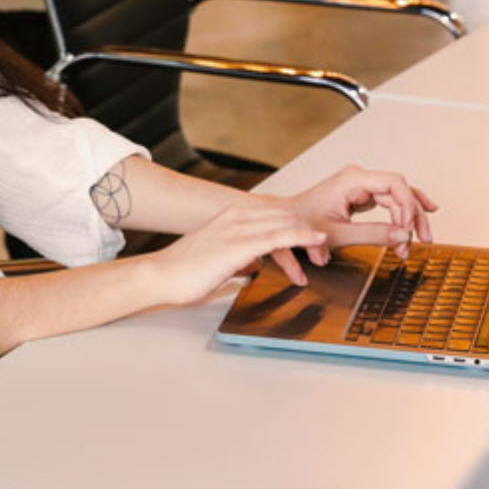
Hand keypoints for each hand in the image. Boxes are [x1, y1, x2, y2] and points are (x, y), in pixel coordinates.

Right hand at [146, 201, 327, 305]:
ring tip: (328, 245)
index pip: (274, 212)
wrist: (161, 276)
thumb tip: (254, 265)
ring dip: (310, 232)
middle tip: (327, 245)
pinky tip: (317, 240)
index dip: (296, 222)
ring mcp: (237, 228)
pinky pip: (278, 237)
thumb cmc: (185, 271)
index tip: (314, 234)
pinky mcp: (238, 244)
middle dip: (307, 226)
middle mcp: (235, 215)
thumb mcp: (219, 258)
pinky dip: (302, 237)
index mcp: (231, 215)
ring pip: (285, 222)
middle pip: (284, 213)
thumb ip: (239, 257)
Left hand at [271, 164, 436, 263]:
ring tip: (418, 240)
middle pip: (400, 190)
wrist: (286, 221)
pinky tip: (415, 222)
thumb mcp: (339, 234)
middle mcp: (358, 177)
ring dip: (408, 218)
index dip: (408, 206)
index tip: (411, 229)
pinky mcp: (360, 195)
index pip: (394, 184)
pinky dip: (399, 216)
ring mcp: (360, 184)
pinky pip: (388, 201)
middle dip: (413, 215)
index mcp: (352, 179)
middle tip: (422, 239)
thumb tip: (403, 236)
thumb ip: (373, 235)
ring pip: (397, 196)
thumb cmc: (303, 224)